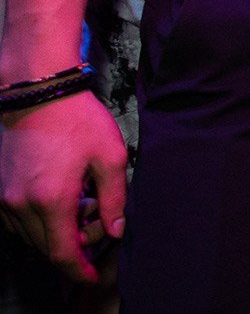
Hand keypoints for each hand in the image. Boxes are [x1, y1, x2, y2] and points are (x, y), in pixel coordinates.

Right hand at [0, 90, 127, 282]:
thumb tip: (116, 230)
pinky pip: (19, 221)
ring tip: (83, 202)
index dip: (78, 270)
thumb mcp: (110, 157)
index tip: (91, 277)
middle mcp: (21, 205)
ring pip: (31, 235)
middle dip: (75, 244)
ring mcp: (5, 198)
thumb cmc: (77, 121)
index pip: (61, 253)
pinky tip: (63, 196)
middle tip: (99, 220)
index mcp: (51, 200)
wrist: (39, 94)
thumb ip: (114, 199)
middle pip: (47, 246)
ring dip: (58, 231)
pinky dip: (41, 220)